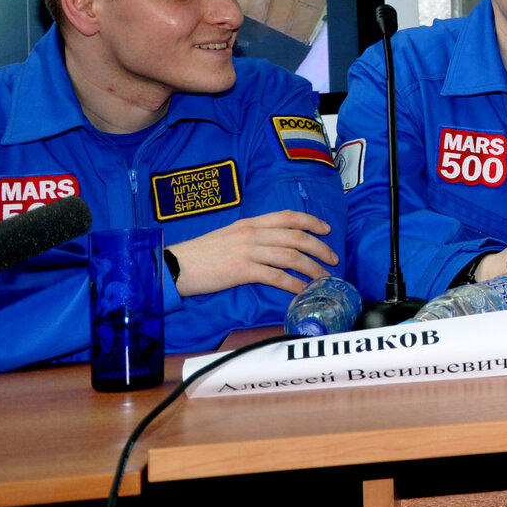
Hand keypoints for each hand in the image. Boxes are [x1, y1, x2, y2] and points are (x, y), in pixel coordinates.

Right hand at [167, 210, 338, 296]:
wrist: (173, 266)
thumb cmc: (199, 255)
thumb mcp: (228, 236)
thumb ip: (251, 236)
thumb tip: (273, 244)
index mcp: (249, 223)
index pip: (287, 216)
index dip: (311, 221)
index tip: (326, 229)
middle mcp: (252, 233)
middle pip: (296, 236)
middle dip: (319, 247)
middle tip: (333, 258)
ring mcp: (248, 251)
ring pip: (291, 256)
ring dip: (312, 267)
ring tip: (324, 277)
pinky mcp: (242, 270)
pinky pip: (276, 276)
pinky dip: (294, 283)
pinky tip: (303, 290)